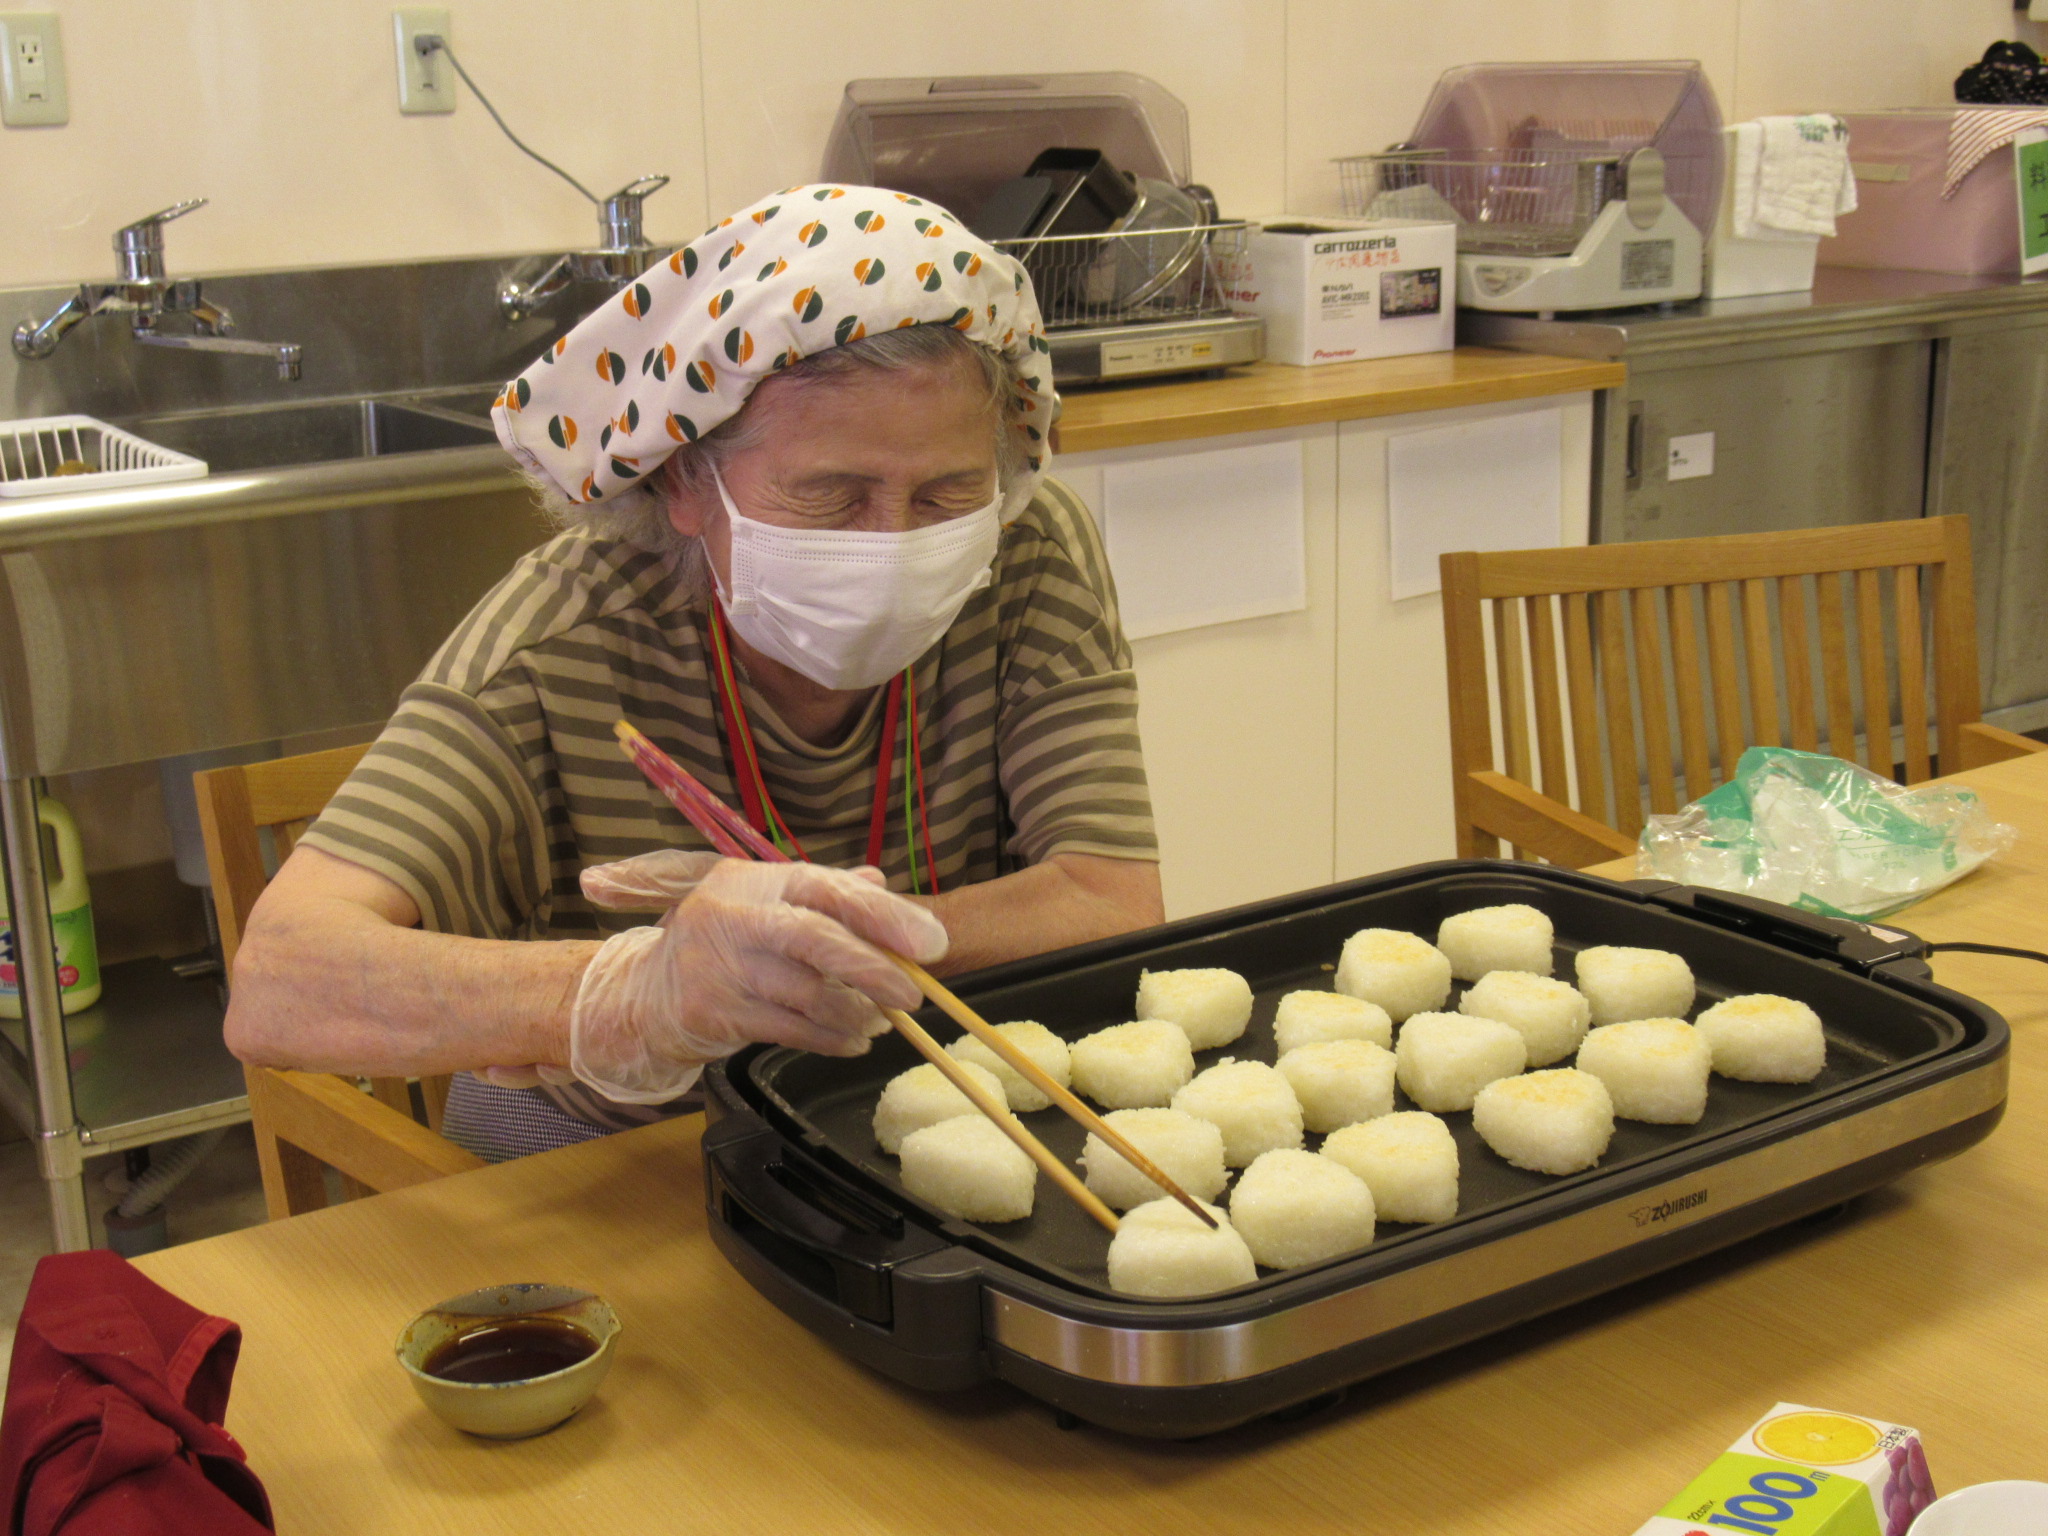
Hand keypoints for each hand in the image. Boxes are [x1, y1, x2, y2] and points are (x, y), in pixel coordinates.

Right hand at [565, 858, 947, 1102]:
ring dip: (854, 1012)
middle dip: (873, 968)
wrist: (648, 992)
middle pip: (815, 937)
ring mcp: (719, 965)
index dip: (882, 913)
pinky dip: (829, 1038)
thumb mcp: (768, 906)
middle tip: (913, 994)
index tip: (929, 942)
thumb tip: (881, 882)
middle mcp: (734, 915)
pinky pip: (788, 1030)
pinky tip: (852, 1042)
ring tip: (880, 1021)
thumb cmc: (726, 944)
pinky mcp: (712, 1012)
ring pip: (804, 992)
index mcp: (757, 881)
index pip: (826, 887)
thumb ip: (825, 894)